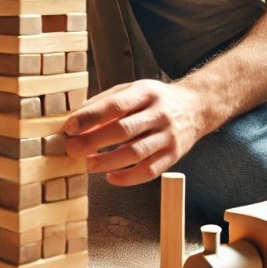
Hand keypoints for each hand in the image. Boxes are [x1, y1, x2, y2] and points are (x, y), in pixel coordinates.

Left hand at [64, 79, 204, 184]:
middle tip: (72, 149)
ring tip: (88, 164)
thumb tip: (77, 117)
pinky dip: (128, 177)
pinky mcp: (174, 155)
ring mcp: (168, 136)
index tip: (69, 127)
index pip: (114, 105)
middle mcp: (159, 113)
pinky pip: (149, 171)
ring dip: (108, 161)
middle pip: (123, 130)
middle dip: (94, 141)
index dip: (90, 117)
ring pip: (135, 153)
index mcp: (145, 93)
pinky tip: (111, 177)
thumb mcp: (134, 90)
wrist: (197, 107)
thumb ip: (106, 101)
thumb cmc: (156, 99)